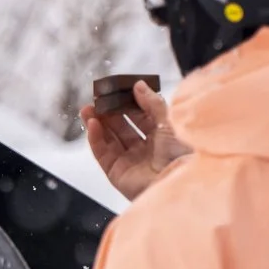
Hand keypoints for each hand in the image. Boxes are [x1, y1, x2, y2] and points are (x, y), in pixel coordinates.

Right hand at [82, 82, 189, 202]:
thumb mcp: (169, 122)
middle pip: (122, 127)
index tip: (116, 89)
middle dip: (109, 112)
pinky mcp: (118, 174)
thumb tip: (138, 85)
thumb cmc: (181, 155)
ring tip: (87, 108)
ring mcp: (131, 162)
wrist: (179, 183)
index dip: (127, 102)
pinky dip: (95, 139)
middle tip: (98, 97)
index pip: (140, 116)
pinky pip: (103, 154)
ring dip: (97, 122)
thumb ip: (153, 103)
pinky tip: (92, 123)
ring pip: (109, 139)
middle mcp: (146, 150)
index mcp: (162, 137)